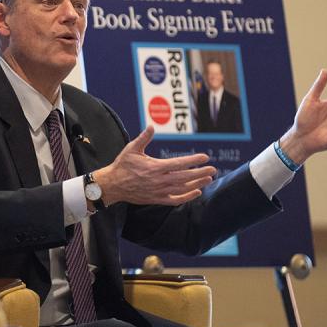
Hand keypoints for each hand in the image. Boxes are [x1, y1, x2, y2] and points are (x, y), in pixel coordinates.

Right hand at [94, 125, 215, 205]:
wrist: (113, 185)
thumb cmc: (123, 165)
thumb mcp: (131, 149)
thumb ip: (143, 138)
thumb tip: (151, 126)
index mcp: (154, 167)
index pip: (179, 164)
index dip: (193, 160)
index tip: (205, 157)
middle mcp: (159, 180)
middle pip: (184, 177)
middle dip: (200, 173)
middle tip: (213, 169)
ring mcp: (158, 191)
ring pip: (182, 189)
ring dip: (197, 184)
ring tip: (208, 179)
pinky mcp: (156, 199)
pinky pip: (175, 200)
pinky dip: (187, 197)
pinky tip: (196, 192)